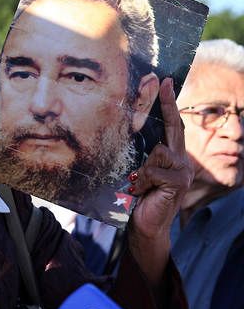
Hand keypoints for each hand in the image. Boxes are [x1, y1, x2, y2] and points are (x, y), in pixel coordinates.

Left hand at [128, 78, 192, 238]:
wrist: (144, 227)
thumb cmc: (136, 200)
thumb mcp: (135, 172)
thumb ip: (139, 155)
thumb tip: (124, 130)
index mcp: (170, 156)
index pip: (172, 126)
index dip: (169, 104)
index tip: (166, 81)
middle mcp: (181, 160)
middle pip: (173, 127)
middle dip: (167, 104)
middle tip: (161, 81)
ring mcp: (182, 170)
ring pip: (157, 151)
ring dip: (141, 169)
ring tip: (136, 184)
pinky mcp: (178, 181)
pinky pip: (153, 169)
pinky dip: (141, 180)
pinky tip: (139, 191)